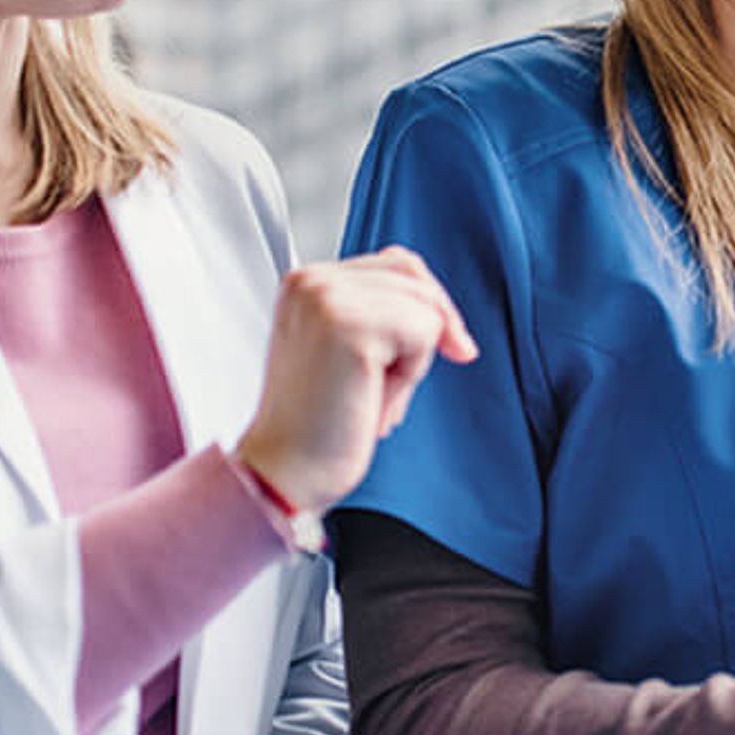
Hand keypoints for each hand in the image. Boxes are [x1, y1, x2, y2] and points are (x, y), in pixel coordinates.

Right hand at [236, 247, 473, 515]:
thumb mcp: (349, 351)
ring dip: (413, 360)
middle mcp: (311, 281)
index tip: (449, 344)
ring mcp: (327, 298)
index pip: (397, 263)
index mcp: (306, 282)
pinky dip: (411, 374)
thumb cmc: (318, 424)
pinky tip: (371, 398)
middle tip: (388, 387)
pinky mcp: (349, 324)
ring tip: (370, 393)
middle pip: (416, 278)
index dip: (428, 305)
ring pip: (425, 306)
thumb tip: (447, 316)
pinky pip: (425, 332)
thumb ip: (382, 315)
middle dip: (426, 333)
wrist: (286, 471)